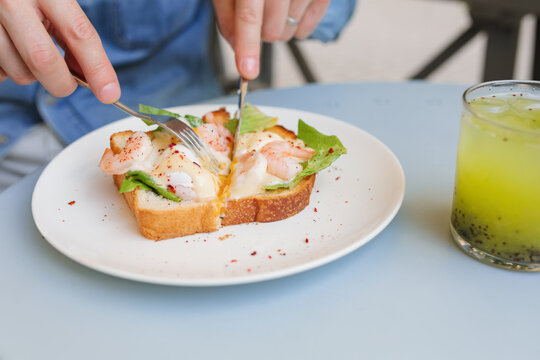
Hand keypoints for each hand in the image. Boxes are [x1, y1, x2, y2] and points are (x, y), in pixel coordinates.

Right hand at [0, 0, 119, 102]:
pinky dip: (9, 71)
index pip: (79, 33)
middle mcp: (12, 1)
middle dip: (62, 83)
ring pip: (19, 72)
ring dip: (32, 76)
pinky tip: (10, 51)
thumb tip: (90, 75)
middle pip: (44, 60)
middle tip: (67, 84)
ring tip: (29, 54)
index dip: (98, 68)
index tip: (109, 93)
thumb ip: (73, 32)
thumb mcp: (55, 1)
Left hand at [213, 0, 329, 79]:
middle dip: (260, 32)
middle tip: (258, 11)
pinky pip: (306, 30)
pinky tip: (289, 10)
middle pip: (270, 32)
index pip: (249, 15)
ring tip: (274, 4)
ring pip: (288, 34)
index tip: (248, 71)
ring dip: (277, 28)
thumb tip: (235, 46)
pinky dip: (294, 28)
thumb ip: (226, 14)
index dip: (247, 46)